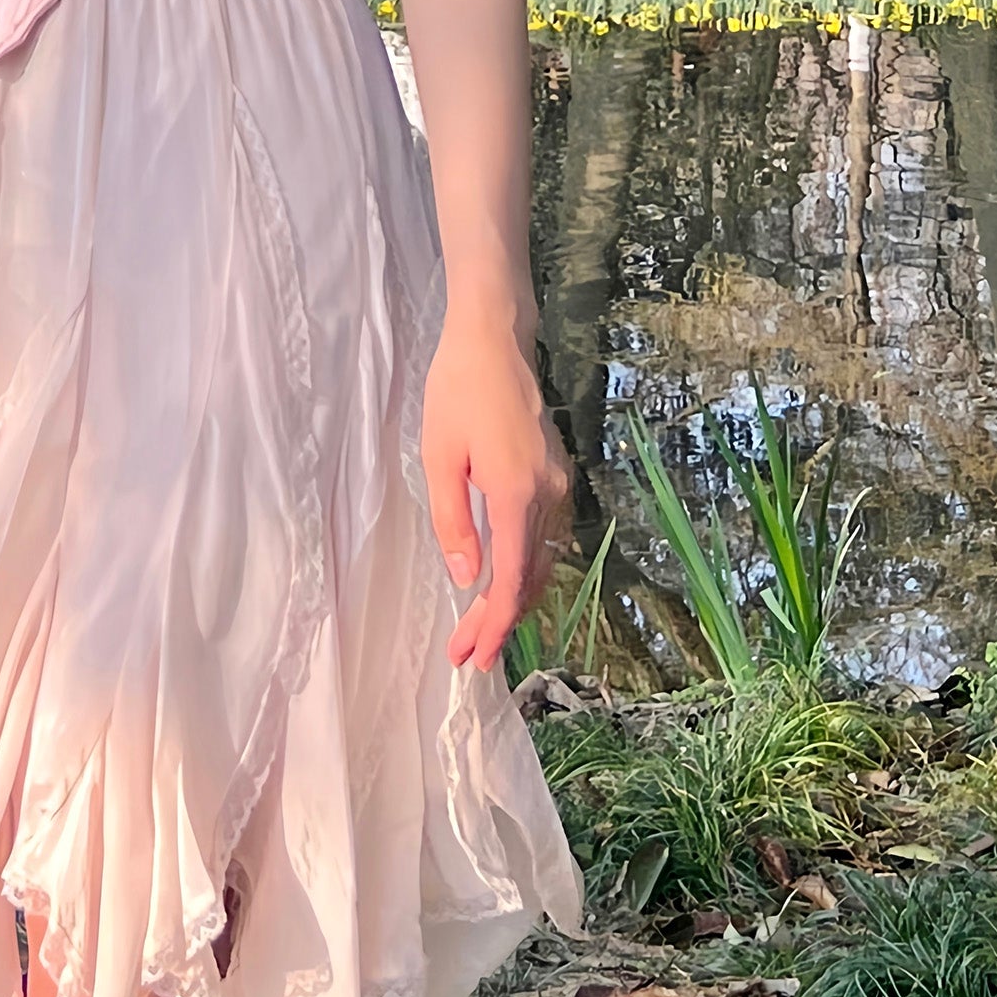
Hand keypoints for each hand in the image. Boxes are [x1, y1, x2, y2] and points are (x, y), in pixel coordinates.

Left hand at [420, 315, 572, 672]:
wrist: (494, 340)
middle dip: (500, 622)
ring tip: (477, 631)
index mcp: (516, 491)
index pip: (513, 577)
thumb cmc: (456, 391)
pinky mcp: (554, 474)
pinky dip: (524, 570)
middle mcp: (547, 493)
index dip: (496, 622)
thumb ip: (453, 522)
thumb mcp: (439, 458)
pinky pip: (544, 537)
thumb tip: (465, 577)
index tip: (474, 656)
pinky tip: (499, 585)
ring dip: (512, 600)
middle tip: (467, 656)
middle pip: (531, 577)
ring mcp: (557, 484)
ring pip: (541, 561)